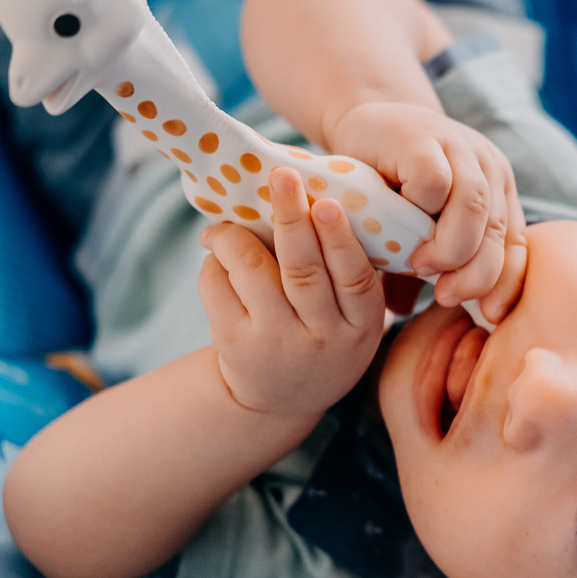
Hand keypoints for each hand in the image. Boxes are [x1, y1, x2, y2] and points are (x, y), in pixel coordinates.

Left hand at [198, 167, 385, 415]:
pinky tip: (218, 258)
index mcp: (361, 326)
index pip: (355, 279)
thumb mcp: (352, 318)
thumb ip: (346, 271)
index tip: (328, 203)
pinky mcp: (235, 346)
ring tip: (225, 226)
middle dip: (291, 219)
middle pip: (304, 272)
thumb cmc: (321, 335)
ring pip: (253, 273)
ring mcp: (277, 344)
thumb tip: (322, 193)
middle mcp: (322, 339)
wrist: (279, 399)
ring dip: (236, 237)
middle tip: (282, 178)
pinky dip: (215, 262)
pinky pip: (217, 287)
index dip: (340, 240)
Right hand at [330, 102, 526, 322]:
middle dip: (476, 275)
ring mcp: (459, 149)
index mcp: (498, 192)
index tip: (489, 315)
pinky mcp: (425, 140)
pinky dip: (420, 210)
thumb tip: (406, 312)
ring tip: (421, 266)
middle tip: (446, 296)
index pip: (517, 244)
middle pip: (496, 231)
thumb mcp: (416, 229)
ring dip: (449, 249)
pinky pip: (434, 185)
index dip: (508, 283)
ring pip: (472, 209)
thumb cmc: (390, 185)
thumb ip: (420, 263)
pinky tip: (399, 222)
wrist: (363, 125)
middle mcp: (488, 168)